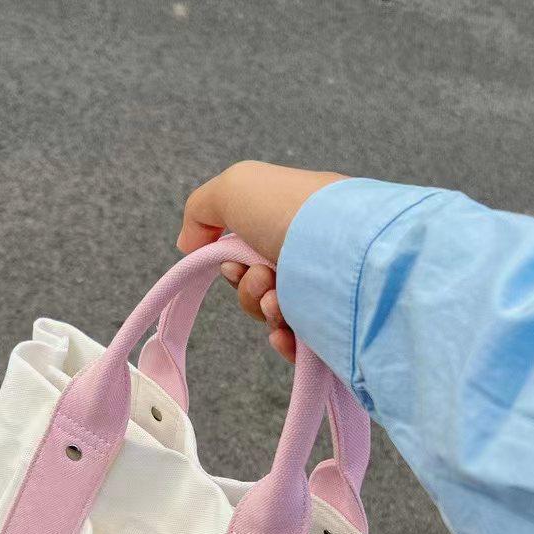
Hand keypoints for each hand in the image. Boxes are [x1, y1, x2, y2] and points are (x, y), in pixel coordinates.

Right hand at [177, 161, 345, 361]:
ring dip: (264, 310)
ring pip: (273, 317)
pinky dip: (284, 341)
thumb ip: (200, 210)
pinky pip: (297, 345)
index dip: (232, 264)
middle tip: (264, 277)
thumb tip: (187, 244)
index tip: (233, 263)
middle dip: (249, 290)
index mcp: (293, 225)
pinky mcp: (336, 329)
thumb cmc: (292, 212)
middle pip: (257, 290)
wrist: (346, 251)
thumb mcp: (235, 188)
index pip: (249, 255)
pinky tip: (289, 333)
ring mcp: (325, 294)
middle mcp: (311, 258)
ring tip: (280, 301)